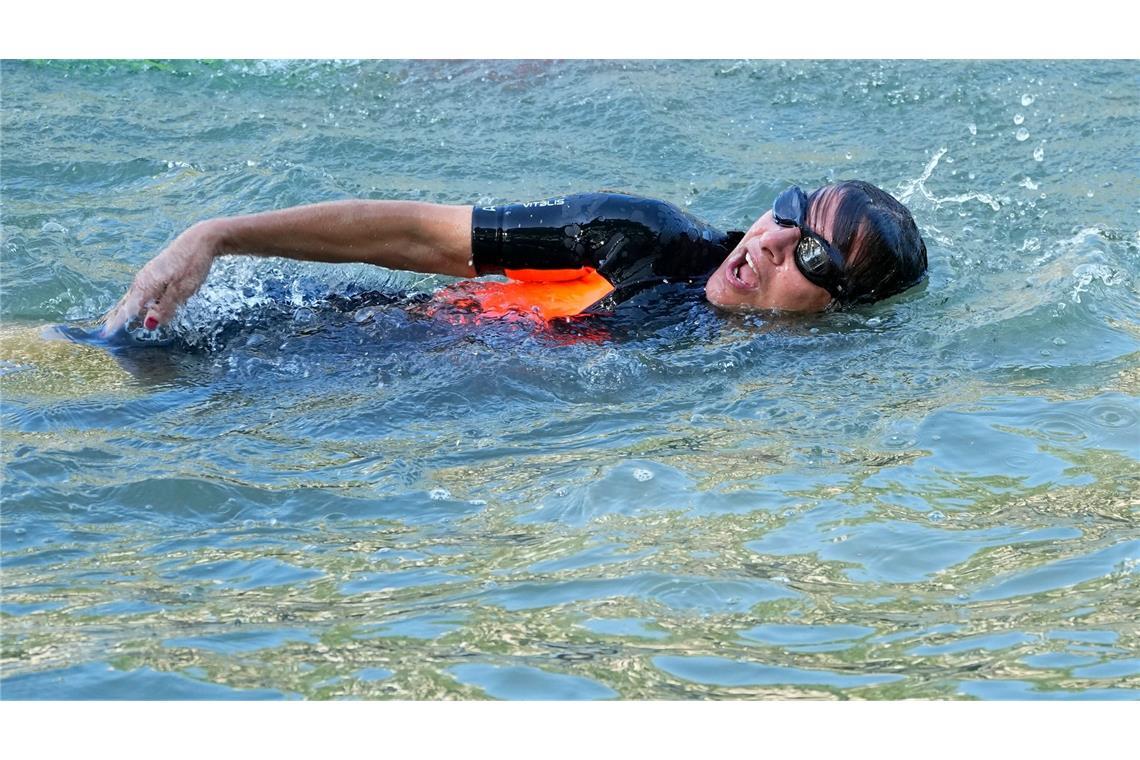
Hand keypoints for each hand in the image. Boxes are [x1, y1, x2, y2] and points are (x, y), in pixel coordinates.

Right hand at [100, 221, 223, 336]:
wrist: (199, 241)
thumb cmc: (192, 265)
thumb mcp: (182, 290)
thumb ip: (165, 308)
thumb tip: (149, 325)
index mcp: (146, 285)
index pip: (128, 309)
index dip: (117, 323)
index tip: (106, 336)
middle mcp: (142, 280)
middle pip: (127, 303)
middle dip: (117, 318)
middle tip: (106, 334)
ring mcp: (148, 276)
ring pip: (134, 297)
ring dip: (126, 311)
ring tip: (115, 323)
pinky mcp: (155, 274)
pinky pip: (141, 292)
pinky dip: (136, 303)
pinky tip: (137, 308)